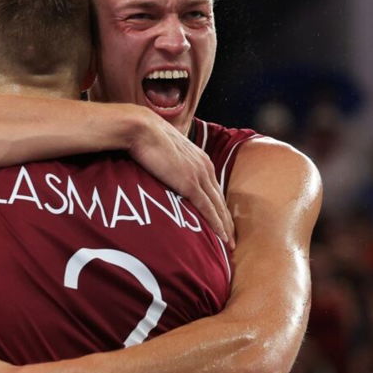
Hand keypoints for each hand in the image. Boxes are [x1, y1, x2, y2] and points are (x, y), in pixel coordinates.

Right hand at [129, 111, 233, 247]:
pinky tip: (221, 237)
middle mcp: (205, 167)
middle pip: (220, 199)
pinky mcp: (190, 184)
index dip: (218, 206)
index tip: (221, 221)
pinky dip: (216, 225)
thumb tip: (162, 168)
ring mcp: (199, 176)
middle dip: (226, 220)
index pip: (213, 188)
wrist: (142, 128)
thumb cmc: (147, 136)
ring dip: (225, 227)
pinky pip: (207, 209)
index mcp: (200, 159)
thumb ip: (170, 161)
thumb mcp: (164, 149)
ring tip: (228, 244)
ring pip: (218, 207)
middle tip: (230, 239)